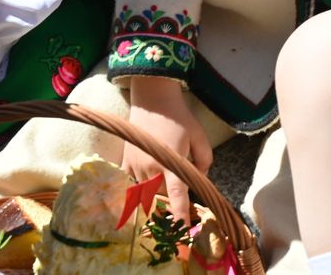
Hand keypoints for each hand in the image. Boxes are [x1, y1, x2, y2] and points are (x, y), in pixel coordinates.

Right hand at [123, 77, 212, 224]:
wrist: (153, 100)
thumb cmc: (179, 117)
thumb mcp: (199, 137)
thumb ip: (204, 161)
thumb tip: (200, 178)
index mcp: (171, 162)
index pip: (177, 195)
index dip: (180, 214)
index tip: (182, 231)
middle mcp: (151, 167)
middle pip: (162, 196)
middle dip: (170, 196)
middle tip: (177, 186)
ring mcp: (135, 165)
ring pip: (147, 191)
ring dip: (156, 189)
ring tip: (163, 171)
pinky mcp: (125, 161)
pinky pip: (131, 183)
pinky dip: (138, 186)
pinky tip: (143, 181)